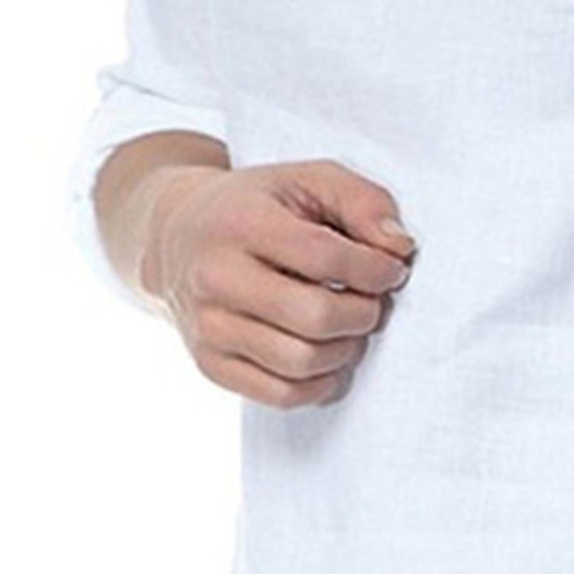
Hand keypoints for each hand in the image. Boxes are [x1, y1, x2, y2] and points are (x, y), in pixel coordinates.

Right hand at [137, 157, 416, 408]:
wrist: (174, 236)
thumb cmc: (256, 206)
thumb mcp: (309, 179)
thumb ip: (362, 201)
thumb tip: (398, 247)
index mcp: (241, 224)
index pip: (326, 258)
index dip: (376, 269)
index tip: (392, 269)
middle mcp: (216, 278)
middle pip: (316, 317)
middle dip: (363, 314)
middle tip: (372, 302)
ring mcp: (208, 326)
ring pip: (301, 362)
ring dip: (345, 349)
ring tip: (349, 325)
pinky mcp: (210, 363)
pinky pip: (281, 394)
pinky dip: (319, 383)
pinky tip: (327, 354)